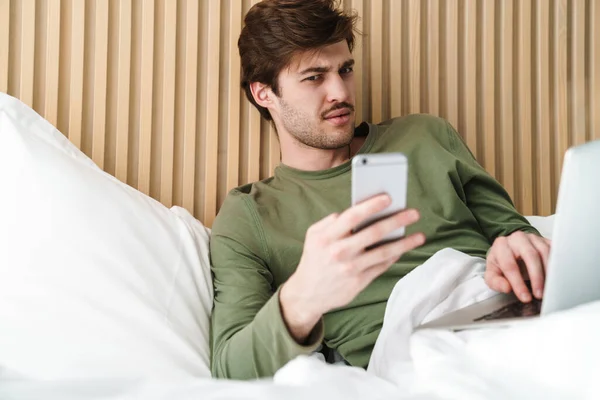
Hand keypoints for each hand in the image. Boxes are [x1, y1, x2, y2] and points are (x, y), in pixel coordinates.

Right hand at [280, 194, 424, 342]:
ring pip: (384, 252)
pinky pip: (381, 266)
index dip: (371, 206)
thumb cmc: (314, 259)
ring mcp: (351, 268)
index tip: (388, 198)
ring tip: (419, 236)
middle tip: (414, 213)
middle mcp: (339, 252)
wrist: (308, 294)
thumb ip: (331, 221)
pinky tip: (404, 249)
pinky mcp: (359, 282)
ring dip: (405, 243)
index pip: (352, 216)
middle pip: (374, 232)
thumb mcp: (313, 235)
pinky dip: (394, 257)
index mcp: (327, 237)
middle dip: (397, 221)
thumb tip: (356, 211)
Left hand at [485, 231, 551, 302]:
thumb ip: (496, 282)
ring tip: (549, 289)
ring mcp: (534, 238)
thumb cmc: (501, 263)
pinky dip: (558, 265)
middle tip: (539, 294)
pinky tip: (557, 278)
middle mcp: (518, 238)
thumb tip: (507, 288)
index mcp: (501, 245)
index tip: (525, 297)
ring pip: (545, 252)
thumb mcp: (493, 273)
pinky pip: (555, 251)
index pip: (509, 265)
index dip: (518, 283)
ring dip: (549, 273)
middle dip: (536, 277)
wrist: (510, 250)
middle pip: (530, 255)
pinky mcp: (546, 241)